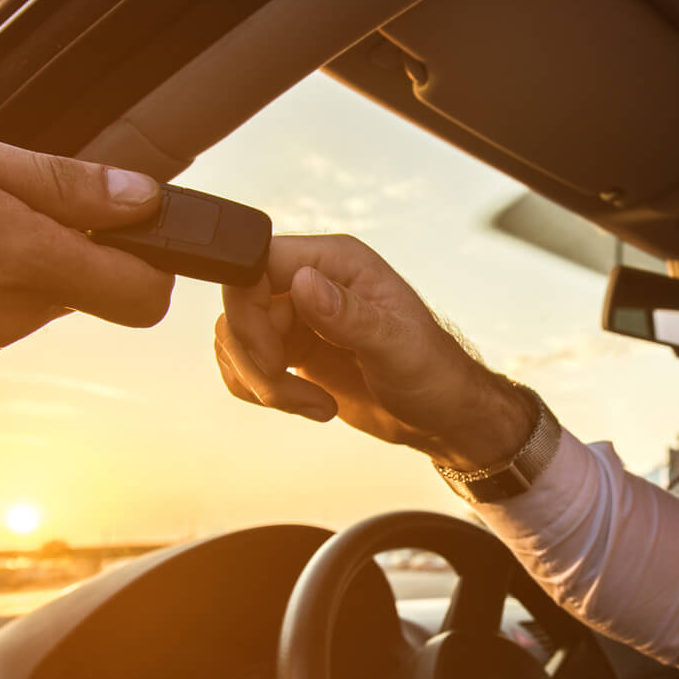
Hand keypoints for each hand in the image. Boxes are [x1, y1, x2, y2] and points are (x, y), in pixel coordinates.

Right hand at [212, 232, 531, 468]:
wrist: (442, 416)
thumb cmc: (434, 374)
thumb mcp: (396, 346)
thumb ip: (349, 315)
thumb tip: (303, 283)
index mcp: (337, 262)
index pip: (258, 263)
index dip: (247, 309)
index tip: (271, 355)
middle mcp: (313, 281)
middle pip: (240, 306)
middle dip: (256, 359)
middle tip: (290, 393)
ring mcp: (299, 316)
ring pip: (235, 338)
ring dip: (261, 382)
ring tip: (311, 404)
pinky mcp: (292, 350)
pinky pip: (244, 363)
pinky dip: (262, 392)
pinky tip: (310, 404)